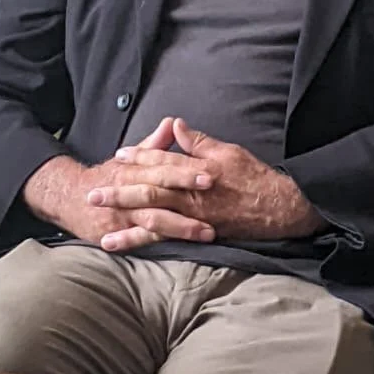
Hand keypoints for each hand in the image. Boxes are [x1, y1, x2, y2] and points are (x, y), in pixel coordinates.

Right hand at [22, 119, 216, 251]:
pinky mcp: (115, 232)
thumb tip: (173, 123)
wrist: (69, 195)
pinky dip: (157, 244)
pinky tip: (174, 251)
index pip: (165, 168)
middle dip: (188, 197)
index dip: (187, 171)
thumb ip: (154, 145)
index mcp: (135, 169)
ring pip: (154, 219)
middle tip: (215, 199)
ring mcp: (122, 213)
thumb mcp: (129, 158)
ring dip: (181, 227)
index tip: (211, 173)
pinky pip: (137, 240)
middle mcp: (129, 190)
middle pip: (161, 192)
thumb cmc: (108, 177)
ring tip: (207, 232)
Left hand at [86, 116, 325, 246]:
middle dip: (119, 192)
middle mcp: (191, 194)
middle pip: (148, 191)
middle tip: (93, 193)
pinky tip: (125, 247)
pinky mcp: (199, 234)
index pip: (162, 161)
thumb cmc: (256, 178)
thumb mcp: (228, 151)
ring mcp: (194, 217)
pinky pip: (167, 239)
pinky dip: (144, 242)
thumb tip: (176, 126)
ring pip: (153, 219)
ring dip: (125, 225)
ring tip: (101, 231)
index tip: (119, 155)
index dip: (139, 157)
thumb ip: (198, 142)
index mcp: (196, 170)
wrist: (280, 208)